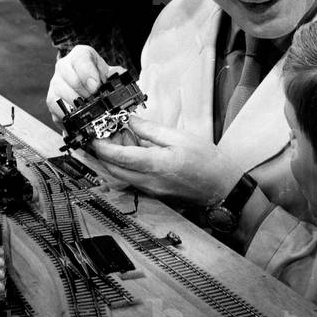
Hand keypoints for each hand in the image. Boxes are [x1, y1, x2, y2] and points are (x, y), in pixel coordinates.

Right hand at [46, 45, 122, 123]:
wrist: (88, 84)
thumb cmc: (98, 77)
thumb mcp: (108, 72)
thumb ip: (116, 74)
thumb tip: (121, 77)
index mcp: (80, 55)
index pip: (80, 61)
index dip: (88, 75)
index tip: (96, 87)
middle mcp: (64, 66)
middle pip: (72, 81)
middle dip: (87, 95)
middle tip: (95, 100)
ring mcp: (55, 82)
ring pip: (62, 95)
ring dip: (78, 106)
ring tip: (88, 109)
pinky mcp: (51, 97)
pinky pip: (55, 107)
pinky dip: (68, 114)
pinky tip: (78, 116)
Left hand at [89, 115, 244, 203]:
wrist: (223, 188)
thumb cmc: (207, 163)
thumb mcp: (179, 137)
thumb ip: (151, 130)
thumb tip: (131, 121)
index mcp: (155, 165)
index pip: (118, 157)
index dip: (101, 146)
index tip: (94, 136)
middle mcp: (148, 182)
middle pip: (113, 170)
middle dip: (103, 154)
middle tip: (102, 137)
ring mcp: (151, 191)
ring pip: (121, 176)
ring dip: (115, 161)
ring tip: (119, 141)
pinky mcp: (155, 194)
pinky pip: (133, 180)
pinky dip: (127, 167)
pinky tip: (134, 153)